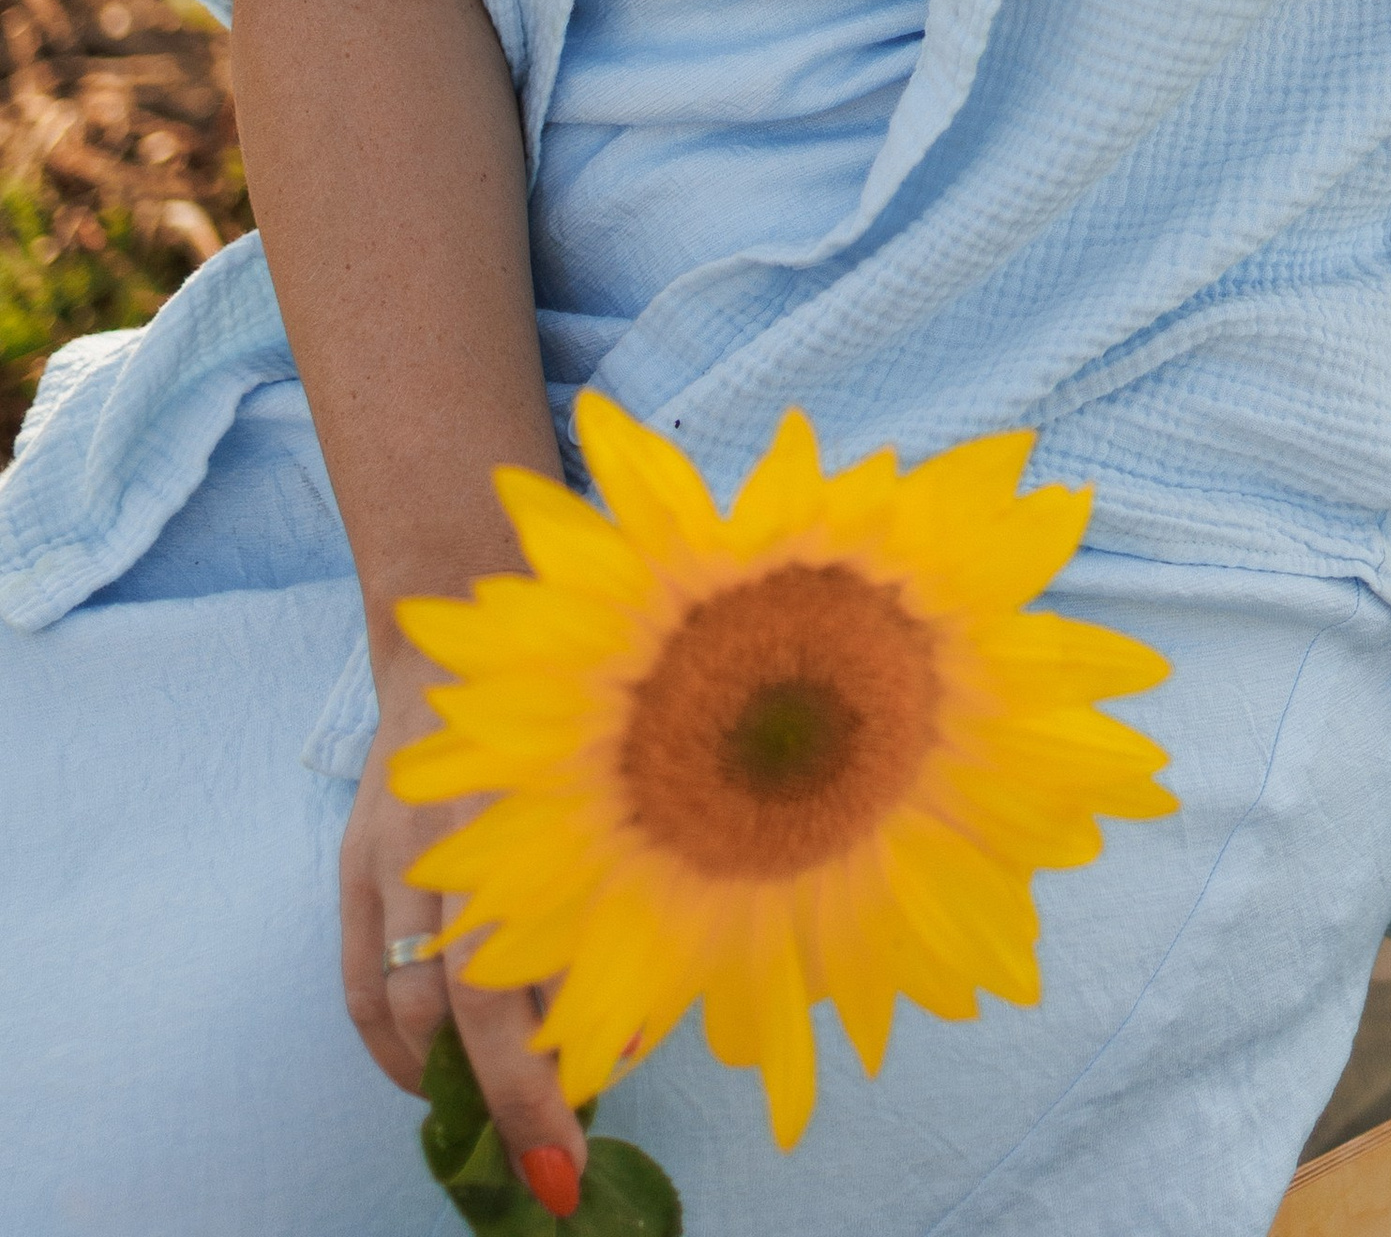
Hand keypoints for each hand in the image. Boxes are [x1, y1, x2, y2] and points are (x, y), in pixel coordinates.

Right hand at [342, 632, 587, 1218]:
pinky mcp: (356, 861)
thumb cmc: (565, 708)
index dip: (564, 1065)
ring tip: (501, 1125)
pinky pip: (360, 983)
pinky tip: (425, 1085)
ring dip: (456, 1082)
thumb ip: (624, 889)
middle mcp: (461, 840)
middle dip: (517, 1099)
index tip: (588, 1142)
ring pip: (413, 1005)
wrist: (458, 626)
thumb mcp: (618, 779)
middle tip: (552, 1167)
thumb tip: (631, 1025)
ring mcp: (396, 853)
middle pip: (477, 1003)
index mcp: (541, 817)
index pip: (550, 968)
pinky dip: (392, 1049)